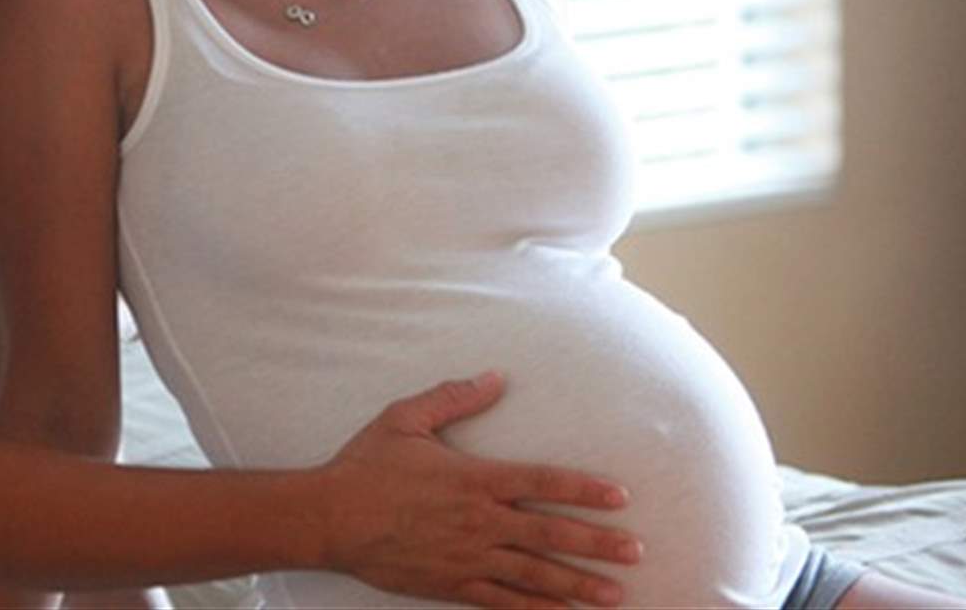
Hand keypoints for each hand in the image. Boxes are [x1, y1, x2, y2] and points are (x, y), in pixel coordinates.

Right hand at [314, 372, 640, 608]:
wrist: (328, 519)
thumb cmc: (366, 465)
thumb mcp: (406, 418)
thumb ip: (454, 397)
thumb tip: (495, 377)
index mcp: (474, 479)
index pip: (543, 483)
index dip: (585, 490)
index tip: (621, 497)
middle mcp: (479, 521)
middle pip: (551, 535)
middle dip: (598, 544)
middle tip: (637, 551)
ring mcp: (468, 558)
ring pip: (535, 575)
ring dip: (578, 585)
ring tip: (616, 594)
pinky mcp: (451, 585)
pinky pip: (502, 602)